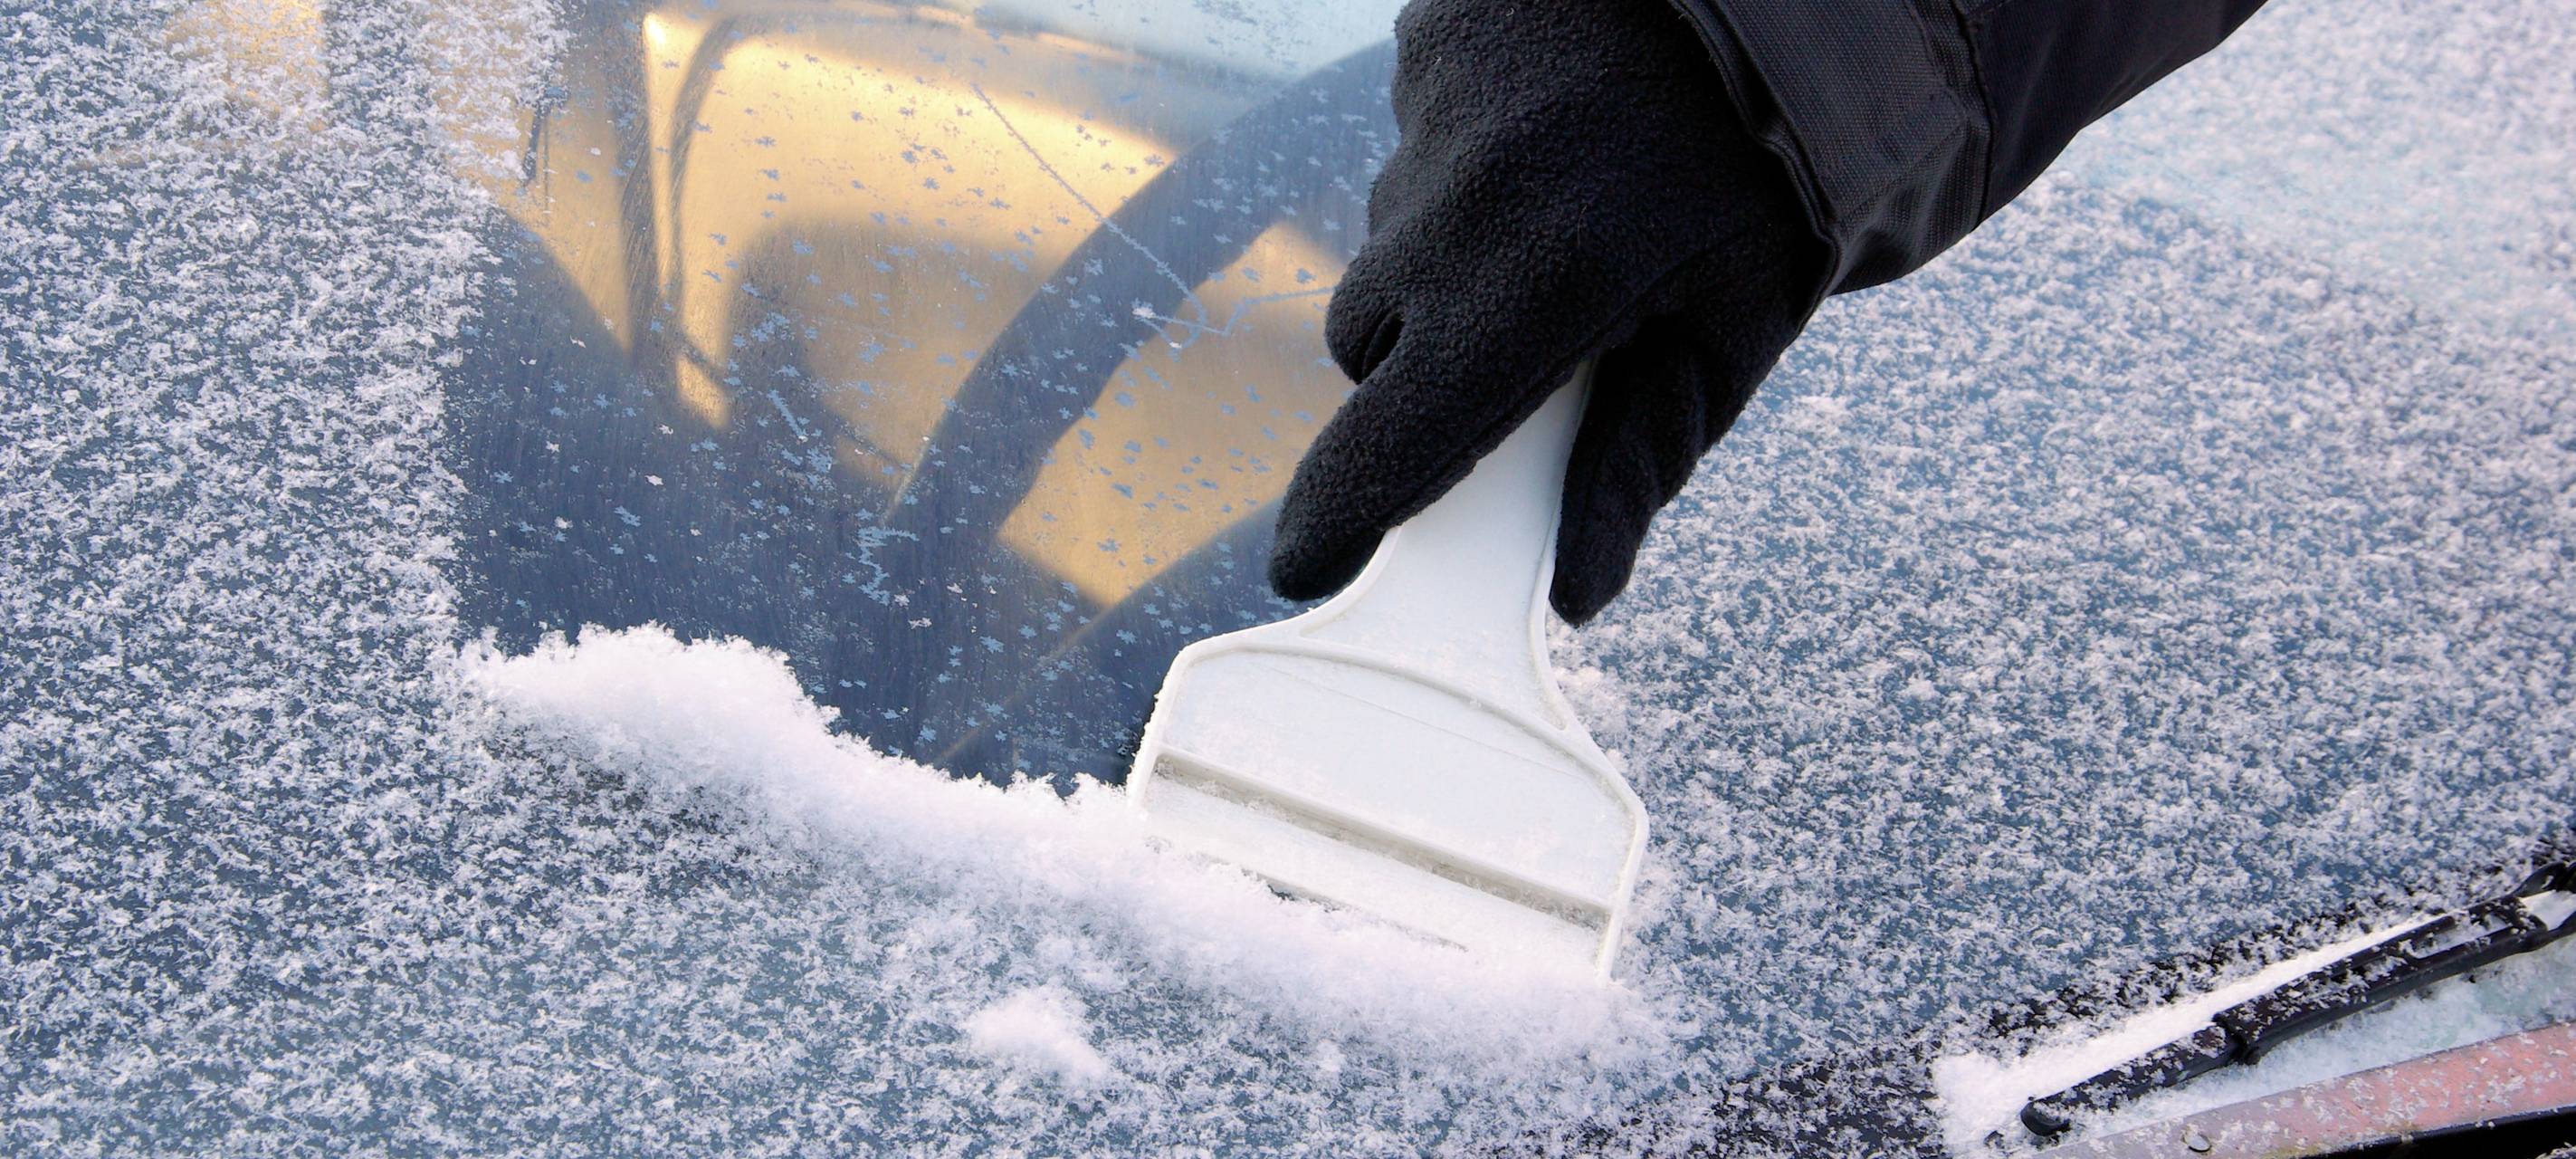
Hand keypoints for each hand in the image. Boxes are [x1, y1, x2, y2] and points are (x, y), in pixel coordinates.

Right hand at [1268, 0, 1825, 622]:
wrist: (1777, 0)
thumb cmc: (1766, 176)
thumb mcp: (1729, 335)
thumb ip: (1639, 466)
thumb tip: (1574, 593)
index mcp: (1541, 287)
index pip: (1394, 440)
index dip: (1338, 519)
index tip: (1306, 570)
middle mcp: (1459, 205)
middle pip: (1370, 349)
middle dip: (1419, 376)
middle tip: (1519, 356)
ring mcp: (1430, 116)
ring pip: (1389, 247)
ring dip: (1443, 269)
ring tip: (1556, 227)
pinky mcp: (1426, 50)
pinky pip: (1409, 151)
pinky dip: (1459, 174)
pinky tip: (1542, 150)